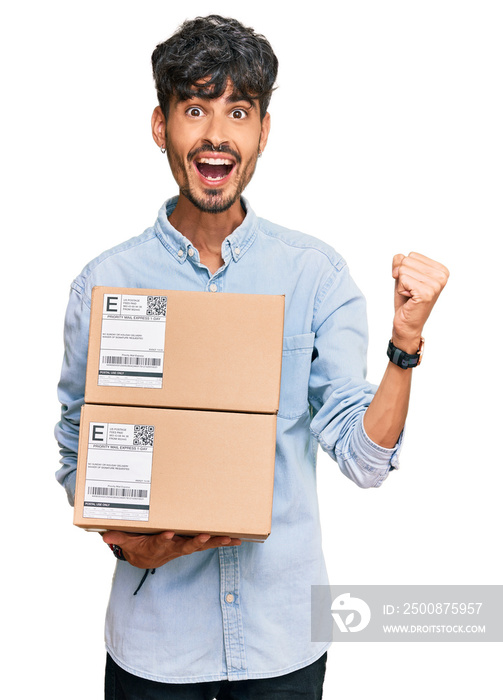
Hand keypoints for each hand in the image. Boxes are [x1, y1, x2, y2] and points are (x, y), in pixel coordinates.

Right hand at [102, 530, 240, 568]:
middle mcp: (173, 548)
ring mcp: (184, 547)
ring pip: (201, 545)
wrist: (144, 558)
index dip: (164, 539)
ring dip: (215, 542)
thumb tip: (104, 535)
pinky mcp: (192, 545)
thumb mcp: (126, 541)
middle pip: (185, 546)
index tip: (168, 533)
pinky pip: (209, 543)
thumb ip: (118, 537)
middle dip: (195, 542)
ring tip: (229, 539)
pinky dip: (222, 542)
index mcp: (156, 545)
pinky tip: (237, 539)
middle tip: (205, 536)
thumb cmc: (137, 544)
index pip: (160, 542)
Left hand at [392, 252, 448, 352]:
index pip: (412, 255)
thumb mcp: (403, 275)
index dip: (405, 270)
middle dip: (402, 276)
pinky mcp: (426, 293)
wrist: (407, 323)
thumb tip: (399, 261)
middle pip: (407, 260)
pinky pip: (402, 279)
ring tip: (410, 295)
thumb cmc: (406, 300)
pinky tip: (409, 298)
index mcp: (441, 270)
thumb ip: (400, 261)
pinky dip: (400, 289)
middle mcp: (442, 276)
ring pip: (403, 269)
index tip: (413, 284)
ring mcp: (436, 285)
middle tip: (410, 290)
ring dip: (401, 284)